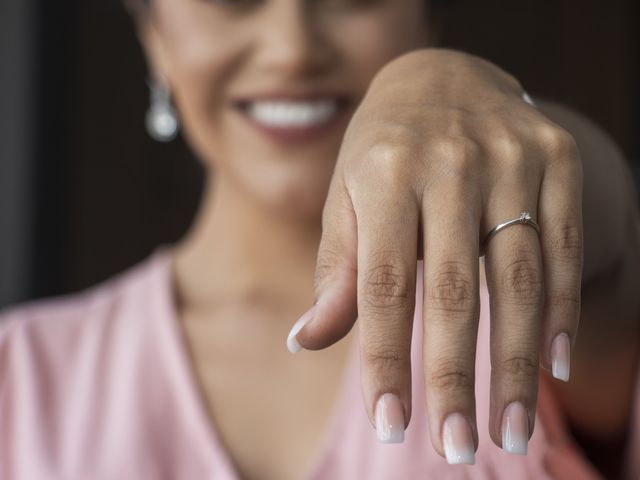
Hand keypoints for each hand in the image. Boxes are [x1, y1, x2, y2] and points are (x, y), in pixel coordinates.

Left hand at [287, 49, 582, 459]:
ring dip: (514, 362)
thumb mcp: (345, 197)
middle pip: (453, 291)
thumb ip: (337, 270)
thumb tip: (306, 343)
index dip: (385, 359)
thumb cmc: (380, 151)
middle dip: (455, 378)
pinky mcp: (555, 158)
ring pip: (517, 278)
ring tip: (511, 429)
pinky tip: (550, 365)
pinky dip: (557, 310)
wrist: (442, 78)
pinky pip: (560, 246)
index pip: (382, 286)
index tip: (391, 425)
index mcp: (383, 174)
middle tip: (455, 448)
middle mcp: (448, 164)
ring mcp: (509, 159)